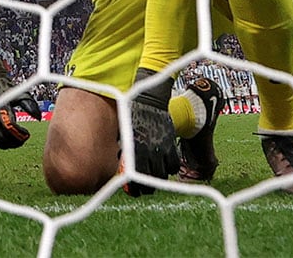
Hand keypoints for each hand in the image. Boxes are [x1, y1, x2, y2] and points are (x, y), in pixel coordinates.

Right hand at [0, 49, 40, 149]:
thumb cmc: (6, 89)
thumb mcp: (20, 94)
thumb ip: (30, 105)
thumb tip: (38, 118)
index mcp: (0, 107)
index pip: (9, 126)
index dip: (19, 134)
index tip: (27, 134)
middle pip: (0, 136)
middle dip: (13, 142)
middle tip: (22, 140)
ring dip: (5, 144)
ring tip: (15, 141)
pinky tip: (4, 140)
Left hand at [125, 67, 179, 196]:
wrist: (148, 101)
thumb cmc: (131, 117)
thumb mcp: (123, 134)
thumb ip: (123, 149)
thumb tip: (118, 164)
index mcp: (134, 149)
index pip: (135, 178)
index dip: (135, 189)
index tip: (134, 193)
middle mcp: (149, 151)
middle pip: (151, 180)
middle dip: (148, 188)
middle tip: (145, 189)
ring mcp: (161, 148)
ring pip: (163, 175)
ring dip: (159, 179)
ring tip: (155, 178)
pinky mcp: (171, 143)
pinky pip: (174, 165)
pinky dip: (171, 169)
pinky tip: (166, 166)